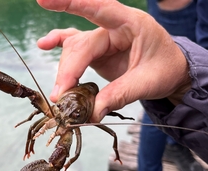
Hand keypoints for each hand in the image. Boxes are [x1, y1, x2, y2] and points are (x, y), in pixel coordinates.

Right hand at [36, 0, 189, 121]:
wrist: (170, 71)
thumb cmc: (164, 70)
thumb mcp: (147, 83)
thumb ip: (118, 95)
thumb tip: (91, 113)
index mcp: (131, 24)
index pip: (99, 7)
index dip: (72, 4)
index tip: (44, 0)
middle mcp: (113, 27)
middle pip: (81, 44)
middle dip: (68, 71)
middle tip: (61, 97)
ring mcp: (102, 38)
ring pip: (74, 50)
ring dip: (65, 72)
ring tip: (60, 95)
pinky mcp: (96, 50)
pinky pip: (73, 44)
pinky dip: (58, 44)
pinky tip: (44, 44)